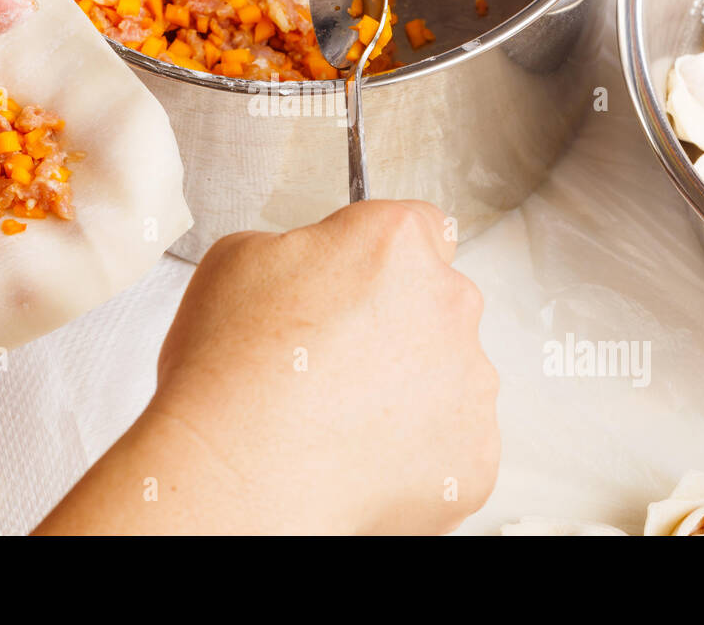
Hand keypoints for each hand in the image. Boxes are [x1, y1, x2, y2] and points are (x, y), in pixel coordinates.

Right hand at [36, 200, 499, 534]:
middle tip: (331, 359)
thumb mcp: (237, 259)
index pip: (419, 226)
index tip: (356, 281)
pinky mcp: (474, 456)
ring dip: (409, 388)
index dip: (380, 255)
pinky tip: (358, 457)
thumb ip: (301, 245)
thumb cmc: (229, 373)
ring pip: (449, 375)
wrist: (237, 478)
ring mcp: (470, 384)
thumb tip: (316, 263)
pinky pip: (451, 444)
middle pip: (438, 301)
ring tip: (338, 417)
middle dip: (396, 323)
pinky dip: (415, 452)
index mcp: (395, 244)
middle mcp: (448, 304)